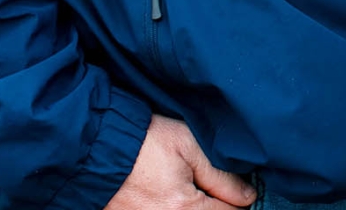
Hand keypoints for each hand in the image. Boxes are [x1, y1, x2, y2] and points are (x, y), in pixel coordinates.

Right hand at [105, 114, 254, 208]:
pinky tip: (173, 193)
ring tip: (189, 187)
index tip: (236, 181)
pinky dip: (178, 208)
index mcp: (184, 208)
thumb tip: (248, 196)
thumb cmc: (144, 142)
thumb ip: (221, 175)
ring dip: (200, 206)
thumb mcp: (189, 145)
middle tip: (213, 184)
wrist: (96, 148)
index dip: (240, 195)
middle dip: (219, 204)